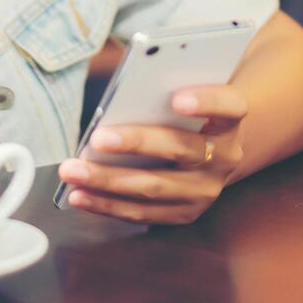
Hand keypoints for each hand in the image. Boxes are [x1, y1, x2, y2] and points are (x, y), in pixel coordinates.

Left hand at [57, 85, 246, 224]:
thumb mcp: (187, 93)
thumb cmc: (185, 113)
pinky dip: (107, 204)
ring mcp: (205, 190)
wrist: (211, 151)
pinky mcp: (185, 213)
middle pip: (181, 149)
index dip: (206, 101)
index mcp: (230, 120)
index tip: (177, 98)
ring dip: (108, 180)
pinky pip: (142, 212)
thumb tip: (121, 94)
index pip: (228, 106)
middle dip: (136, 143)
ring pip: (154, 186)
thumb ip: (164, 89)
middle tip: (97, 139)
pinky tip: (79, 194)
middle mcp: (224, 157)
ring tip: (72, 171)